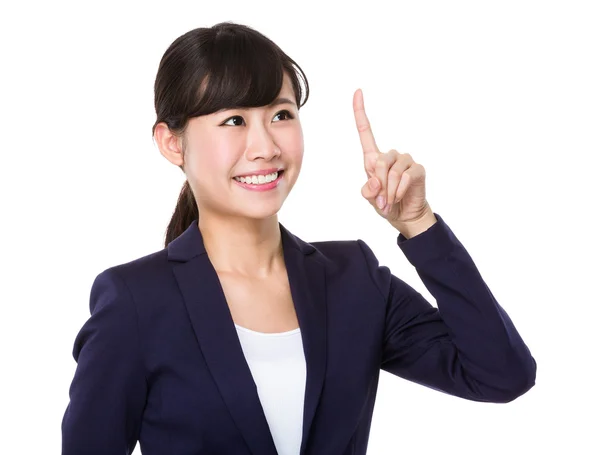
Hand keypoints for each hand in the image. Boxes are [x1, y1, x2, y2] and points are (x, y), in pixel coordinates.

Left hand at [353, 88, 432, 227]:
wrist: (404, 216)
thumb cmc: (386, 204)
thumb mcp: (371, 199)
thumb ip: (368, 191)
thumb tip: (375, 182)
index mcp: (374, 159)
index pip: (365, 131)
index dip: (360, 112)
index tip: (357, 92)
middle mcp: (390, 156)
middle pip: (379, 162)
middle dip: (379, 184)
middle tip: (381, 201)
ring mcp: (405, 161)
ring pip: (392, 171)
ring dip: (389, 191)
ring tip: (389, 202)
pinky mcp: (417, 170)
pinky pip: (405, 177)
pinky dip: (399, 190)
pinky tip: (399, 197)